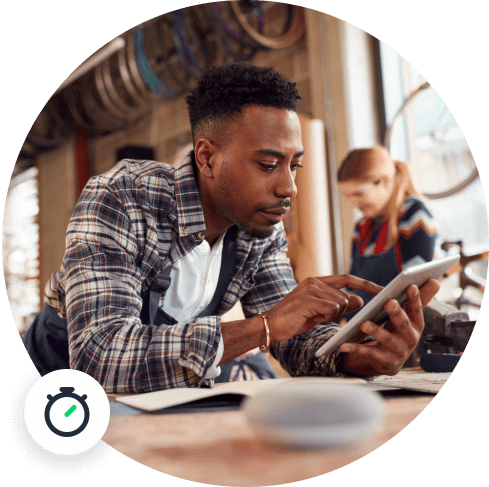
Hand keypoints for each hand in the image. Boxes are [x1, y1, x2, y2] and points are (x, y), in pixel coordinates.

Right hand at [267, 274, 382, 342]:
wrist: (271, 325)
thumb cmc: (295, 319)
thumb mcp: (320, 311)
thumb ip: (338, 304)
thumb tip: (360, 300)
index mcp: (316, 281)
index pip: (347, 278)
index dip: (365, 284)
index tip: (382, 290)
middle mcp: (314, 281)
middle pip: (344, 296)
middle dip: (339, 311)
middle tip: (321, 316)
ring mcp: (310, 289)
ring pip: (339, 303)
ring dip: (331, 315)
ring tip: (313, 316)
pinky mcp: (308, 299)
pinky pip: (331, 309)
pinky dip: (326, 317)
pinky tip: (312, 318)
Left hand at [338, 279, 439, 376]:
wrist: (390, 360)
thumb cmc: (397, 330)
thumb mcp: (407, 316)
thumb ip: (419, 299)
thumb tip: (435, 280)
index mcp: (416, 325)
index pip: (417, 310)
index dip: (415, 299)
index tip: (410, 286)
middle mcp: (410, 339)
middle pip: (403, 325)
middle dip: (396, 313)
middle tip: (388, 302)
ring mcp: (398, 351)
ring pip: (386, 340)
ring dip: (375, 331)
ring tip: (364, 323)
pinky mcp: (383, 361)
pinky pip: (368, 353)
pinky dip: (355, 348)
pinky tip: (343, 344)